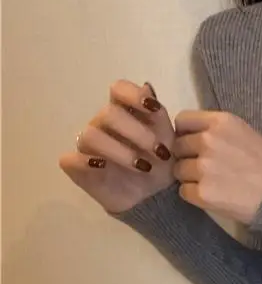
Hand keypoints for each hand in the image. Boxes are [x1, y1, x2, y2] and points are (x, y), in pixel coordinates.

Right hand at [59, 80, 176, 213]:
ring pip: (91, 135)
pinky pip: (70, 159)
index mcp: (126, 111)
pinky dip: (84, 162)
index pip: (119, 89)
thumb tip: (147, 87)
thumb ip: (158, 115)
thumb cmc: (161, 162)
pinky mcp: (78, 167)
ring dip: (121, 151)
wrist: (157, 197)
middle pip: (109, 114)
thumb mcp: (169, 138)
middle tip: (161, 153)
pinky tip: (104, 168)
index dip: (133, 95)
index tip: (154, 108)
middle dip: (138, 133)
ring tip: (144, 167)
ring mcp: (88, 145)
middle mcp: (104, 124)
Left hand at [171, 110, 261, 224]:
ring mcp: (203, 168)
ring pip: (179, 171)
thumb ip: (217, 132)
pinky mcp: (202, 193)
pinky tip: (214, 195)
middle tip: (206, 168)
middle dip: (187, 157)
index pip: (182, 120)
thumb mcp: (245, 134)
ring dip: (190, 178)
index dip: (185, 133)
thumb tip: (191, 138)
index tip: (194, 144)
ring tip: (213, 183)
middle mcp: (208, 141)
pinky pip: (184, 192)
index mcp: (220, 122)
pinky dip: (195, 195)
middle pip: (178, 147)